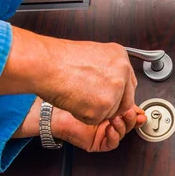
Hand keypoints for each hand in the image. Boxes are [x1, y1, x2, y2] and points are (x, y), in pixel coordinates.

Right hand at [0, 27, 136, 125]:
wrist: (46, 64)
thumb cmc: (60, 59)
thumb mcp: (92, 55)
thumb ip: (107, 69)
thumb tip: (112, 83)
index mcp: (120, 56)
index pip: (129, 83)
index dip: (118, 93)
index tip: (109, 96)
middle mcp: (122, 72)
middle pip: (125, 101)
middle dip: (110, 105)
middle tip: (92, 101)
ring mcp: (115, 91)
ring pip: (110, 113)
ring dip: (94, 110)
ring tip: (78, 94)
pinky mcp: (103, 107)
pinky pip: (96, 120)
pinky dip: (83, 116)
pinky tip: (74, 101)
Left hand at [13, 97, 146, 152]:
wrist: (54, 110)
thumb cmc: (70, 95)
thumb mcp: (97, 87)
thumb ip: (113, 86)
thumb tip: (130, 82)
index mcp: (109, 105)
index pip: (128, 108)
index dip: (136, 108)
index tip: (140, 107)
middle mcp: (107, 119)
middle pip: (129, 121)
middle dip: (132, 117)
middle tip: (131, 112)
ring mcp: (103, 131)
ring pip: (123, 132)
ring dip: (124, 125)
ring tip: (119, 118)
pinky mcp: (98, 143)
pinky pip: (112, 143)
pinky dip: (114, 136)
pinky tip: (111, 128)